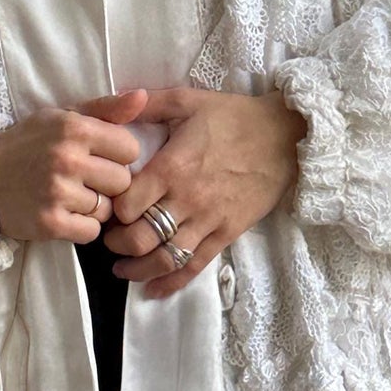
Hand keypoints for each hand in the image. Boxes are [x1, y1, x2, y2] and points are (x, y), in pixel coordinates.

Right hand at [0, 87, 148, 244]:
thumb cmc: (29, 144)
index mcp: (75, 128)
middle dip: (108, 184)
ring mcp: (58, 193)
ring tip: (71, 197)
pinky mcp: (50, 223)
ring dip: (94, 207)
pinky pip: (91, 232)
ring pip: (108, 210)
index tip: (100, 158)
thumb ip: (105, 109)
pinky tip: (65, 215)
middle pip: (123, 182)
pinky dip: (81, 227)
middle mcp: (67, 159)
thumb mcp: (63, 116)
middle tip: (85, 181)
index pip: (130, 149)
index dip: (118, 156)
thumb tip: (143, 97)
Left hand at [101, 85, 307, 297]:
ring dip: (138, 269)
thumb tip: (113, 101)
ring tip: (123, 269)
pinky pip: (195, 265)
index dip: (110, 212)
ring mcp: (209, 220)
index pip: (128, 205)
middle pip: (142, 238)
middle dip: (118, 245)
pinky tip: (154, 290)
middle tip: (109, 240)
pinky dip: (172, 282)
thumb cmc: (233, 117)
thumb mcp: (187, 100)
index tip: (106, 209)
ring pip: (166, 258)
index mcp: (172, 167)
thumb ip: (147, 104)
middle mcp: (188, 199)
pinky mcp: (227, 233)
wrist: (285, 136)